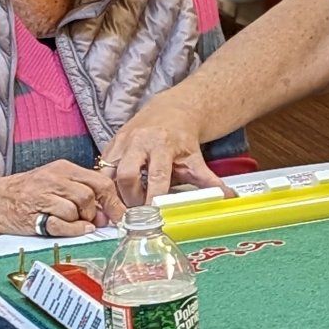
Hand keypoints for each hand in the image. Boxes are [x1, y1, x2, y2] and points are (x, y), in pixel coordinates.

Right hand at [0, 161, 124, 240]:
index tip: (122, 216)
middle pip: (91, 195)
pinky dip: (69, 230)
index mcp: (64, 168)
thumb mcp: (56, 182)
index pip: (101, 181)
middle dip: (95, 212)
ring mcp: (43, 195)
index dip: (114, 201)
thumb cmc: (29, 193)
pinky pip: (61, 224)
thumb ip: (82, 192)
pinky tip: (65, 228)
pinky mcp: (34, 214)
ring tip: (69, 222)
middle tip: (92, 222)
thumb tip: (107, 214)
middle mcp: (55, 178)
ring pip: (77, 209)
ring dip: (79, 221)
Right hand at [104, 95, 227, 204]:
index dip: (153, 199)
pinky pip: (101, 170)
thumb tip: (227, 197)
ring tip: (124, 208)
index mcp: (162, 145)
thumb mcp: (194, 158)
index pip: (156, 177)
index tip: (153, 217)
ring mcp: (122, 142)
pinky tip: (114, 196)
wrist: (171, 111)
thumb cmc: (182, 138)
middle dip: (130, 199)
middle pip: (127, 176)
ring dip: (114, 194)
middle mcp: (139, 142)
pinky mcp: (111, 145)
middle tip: (138, 213)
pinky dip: (106, 185)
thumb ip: (208, 180)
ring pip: (108, 174)